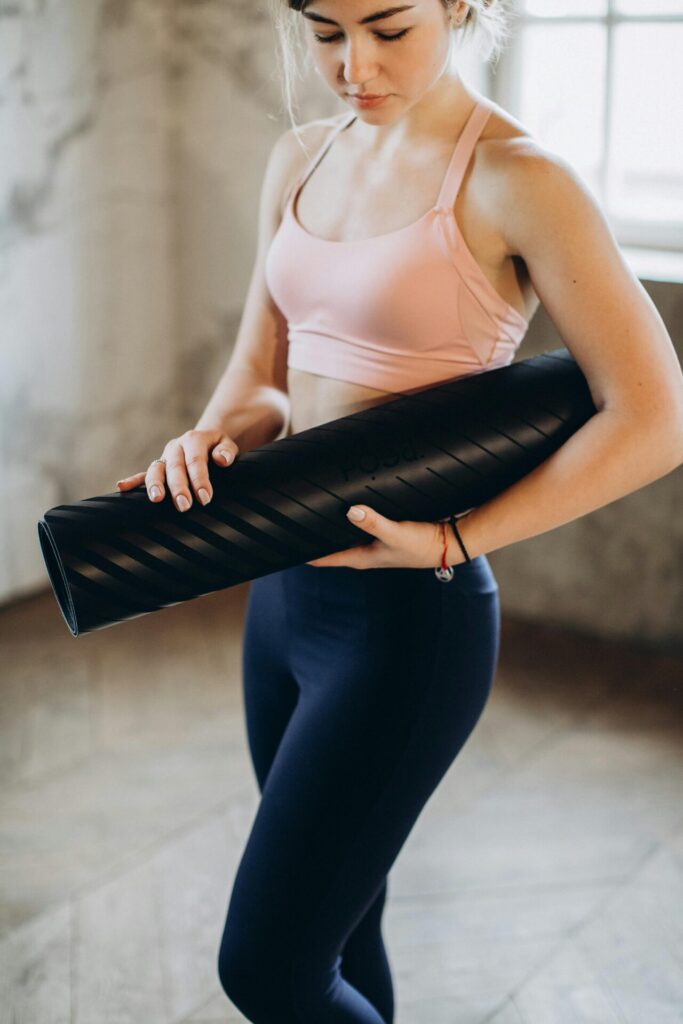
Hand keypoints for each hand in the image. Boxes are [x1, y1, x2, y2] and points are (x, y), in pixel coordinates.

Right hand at [115, 428, 238, 511]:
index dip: (200, 479)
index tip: (206, 498)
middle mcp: (176, 447)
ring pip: (156, 469)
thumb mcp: (227, 444)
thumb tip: (221, 459)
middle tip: (184, 506)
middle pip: (175, 467)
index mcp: (194, 439)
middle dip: (178, 487)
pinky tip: (122, 487)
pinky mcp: (158, 467)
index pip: (195, 460)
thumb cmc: (219, 448)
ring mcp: (164, 457)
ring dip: (155, 484)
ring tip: (157, 499)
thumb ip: (226, 451)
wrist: (205, 441)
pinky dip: (132, 481)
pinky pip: (143, 474)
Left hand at [306, 505, 451, 569]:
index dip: (303, 550)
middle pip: (329, 544)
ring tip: (313, 503)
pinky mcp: (383, 530)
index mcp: (361, 557)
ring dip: (331, 522)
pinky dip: (350, 515)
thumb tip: (350, 510)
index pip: (322, 558)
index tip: (284, 538)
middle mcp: (364, 551)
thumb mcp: (396, 533)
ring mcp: (373, 541)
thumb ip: (374, 522)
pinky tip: (345, 500)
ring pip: (343, 532)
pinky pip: (358, 522)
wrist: (450, 541)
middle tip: (292, 514)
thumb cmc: (423, 544)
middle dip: (313, 533)